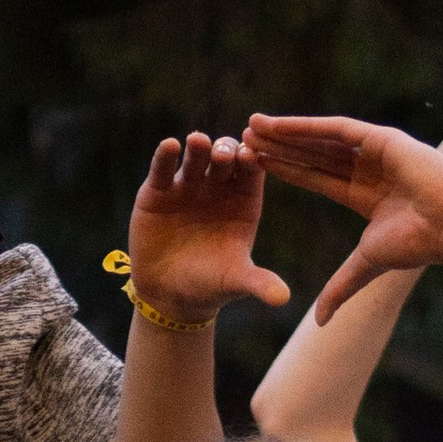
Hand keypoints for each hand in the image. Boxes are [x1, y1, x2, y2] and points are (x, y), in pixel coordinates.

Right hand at [125, 134, 291, 324]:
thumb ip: (258, 283)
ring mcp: (189, 185)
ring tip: (198, 142)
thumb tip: (283, 299)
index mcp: (244, 202)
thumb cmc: (210, 285)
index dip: (253, 161)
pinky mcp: (159, 190)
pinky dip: (166, 156)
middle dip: (226, 151)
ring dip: (199, 147)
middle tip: (224, 153)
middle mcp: (218, 187)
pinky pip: (163, 168)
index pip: (253, 172)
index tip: (252, 156)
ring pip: (196, 157)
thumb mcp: (235, 282)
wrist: (170, 293)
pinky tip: (169, 146)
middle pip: (226, 158)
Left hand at [239, 115, 442, 321]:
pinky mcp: (382, 138)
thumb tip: (318, 323)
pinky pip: (337, 129)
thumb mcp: (367, 266)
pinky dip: (306, 126)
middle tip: (241, 138)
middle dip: (278, 147)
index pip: (316, 178)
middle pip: (312, 155)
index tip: (255, 166)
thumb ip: (340, 288)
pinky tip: (279, 124)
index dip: (286, 171)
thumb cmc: (419, 245)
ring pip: (320, 139)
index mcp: (364, 194)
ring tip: (251, 125)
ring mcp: (375, 150)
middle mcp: (368, 168)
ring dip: (285, 132)